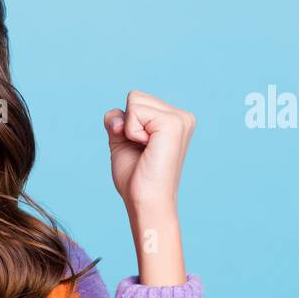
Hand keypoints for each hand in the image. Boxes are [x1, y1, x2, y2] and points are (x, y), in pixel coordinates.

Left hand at [103, 90, 193, 285]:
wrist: (146, 201)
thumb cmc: (136, 178)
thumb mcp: (122, 142)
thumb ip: (117, 121)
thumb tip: (117, 115)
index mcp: (173, 120)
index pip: (136, 101)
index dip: (125, 125)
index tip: (139, 149)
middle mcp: (181, 116)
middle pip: (135, 96)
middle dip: (127, 124)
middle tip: (141, 150)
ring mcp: (180, 118)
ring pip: (134, 99)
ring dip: (129, 128)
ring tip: (146, 150)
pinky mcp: (173, 123)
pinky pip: (135, 110)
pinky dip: (131, 131)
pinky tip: (147, 148)